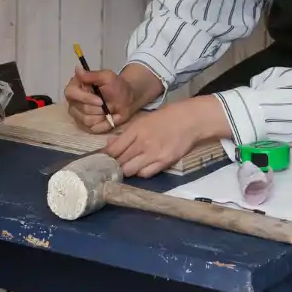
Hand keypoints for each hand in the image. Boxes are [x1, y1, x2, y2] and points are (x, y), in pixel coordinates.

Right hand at [64, 67, 134, 133]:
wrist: (127, 100)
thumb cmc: (117, 87)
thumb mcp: (108, 77)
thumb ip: (92, 75)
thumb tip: (77, 70)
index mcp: (76, 86)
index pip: (70, 93)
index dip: (85, 98)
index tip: (100, 100)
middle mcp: (73, 101)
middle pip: (79, 109)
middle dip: (97, 108)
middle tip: (106, 105)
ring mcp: (78, 114)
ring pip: (85, 120)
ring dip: (100, 116)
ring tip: (107, 111)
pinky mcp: (84, 126)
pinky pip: (90, 129)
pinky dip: (102, 125)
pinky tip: (107, 118)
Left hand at [105, 96, 232, 177]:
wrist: (190, 120)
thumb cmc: (165, 118)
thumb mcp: (143, 120)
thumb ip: (126, 133)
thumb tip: (109, 143)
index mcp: (136, 129)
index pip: (114, 149)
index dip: (105, 156)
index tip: (101, 160)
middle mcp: (142, 142)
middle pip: (120, 161)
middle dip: (113, 165)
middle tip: (110, 167)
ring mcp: (154, 153)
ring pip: (130, 170)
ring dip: (126, 170)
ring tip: (125, 168)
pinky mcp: (164, 162)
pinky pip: (145, 173)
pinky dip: (140, 172)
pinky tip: (140, 168)